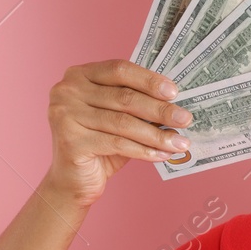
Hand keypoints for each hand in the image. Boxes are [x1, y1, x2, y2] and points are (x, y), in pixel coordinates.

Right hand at [39, 59, 193, 207]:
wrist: (73, 179)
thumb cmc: (99, 144)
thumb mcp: (117, 118)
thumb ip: (136, 105)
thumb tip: (176, 104)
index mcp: (79, 75)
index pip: (119, 70)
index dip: (148, 80)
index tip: (174, 92)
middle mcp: (67, 91)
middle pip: (124, 97)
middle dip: (160, 110)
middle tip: (185, 119)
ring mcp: (65, 115)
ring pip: (123, 122)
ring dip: (157, 134)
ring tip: (180, 143)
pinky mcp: (70, 141)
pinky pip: (117, 143)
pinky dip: (144, 150)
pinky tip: (162, 155)